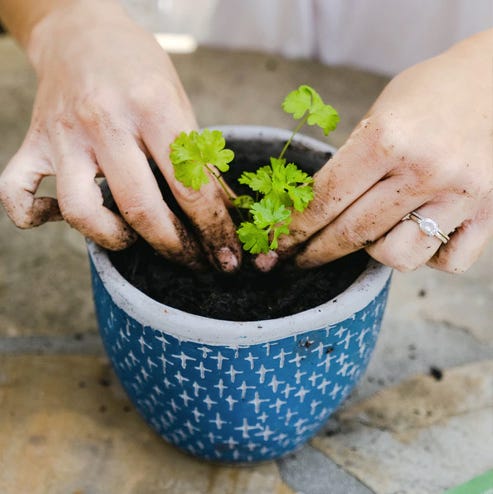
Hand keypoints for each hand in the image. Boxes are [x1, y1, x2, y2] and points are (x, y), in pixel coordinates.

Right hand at [0, 0, 240, 270]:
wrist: (81, 30)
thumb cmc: (140, 69)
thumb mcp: (180, 103)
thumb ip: (196, 158)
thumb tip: (222, 212)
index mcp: (151, 106)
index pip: (189, 185)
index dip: (214, 229)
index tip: (226, 257)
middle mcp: (104, 121)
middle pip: (141, 208)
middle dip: (175, 247)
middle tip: (192, 259)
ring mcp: (63, 135)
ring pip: (81, 212)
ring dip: (113, 239)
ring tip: (132, 235)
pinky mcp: (33, 143)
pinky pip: (17, 194)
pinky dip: (35, 217)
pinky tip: (59, 217)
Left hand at [275, 30, 492, 272]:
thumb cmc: (427, 94)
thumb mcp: (377, 114)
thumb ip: (349, 164)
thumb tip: (311, 211)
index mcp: (389, 139)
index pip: (326, 199)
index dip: (296, 228)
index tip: (279, 243)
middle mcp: (426, 171)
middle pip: (353, 233)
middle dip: (315, 252)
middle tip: (298, 259)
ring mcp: (460, 196)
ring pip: (398, 258)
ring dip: (374, 252)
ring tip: (372, 232)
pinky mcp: (489, 214)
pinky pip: (446, 262)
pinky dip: (426, 257)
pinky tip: (418, 235)